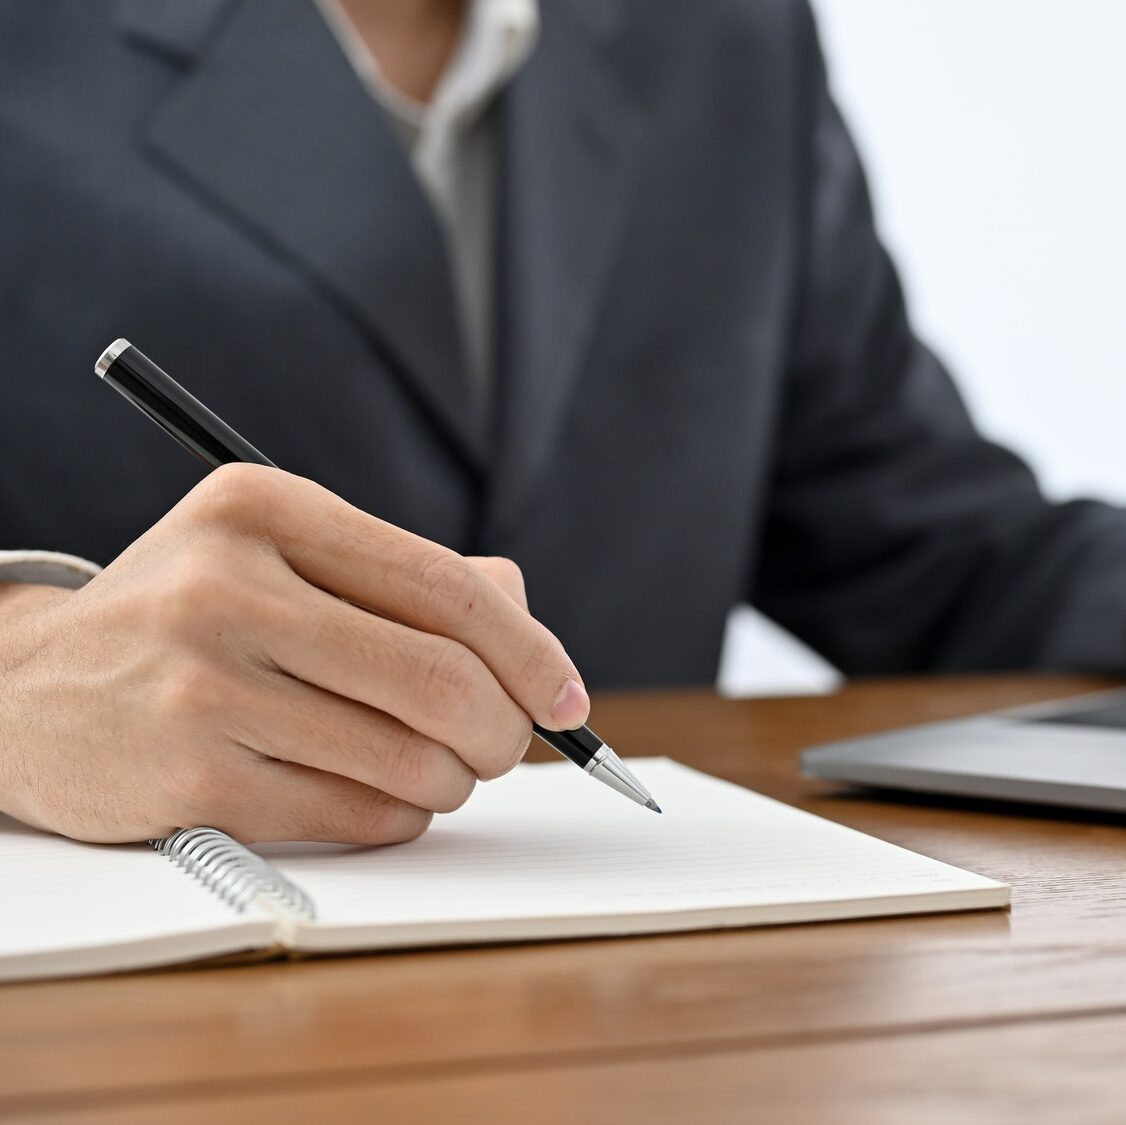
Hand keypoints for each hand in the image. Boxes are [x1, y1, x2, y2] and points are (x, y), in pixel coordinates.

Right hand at [0, 465, 588, 843]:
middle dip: (503, 728)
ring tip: (442, 770)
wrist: (31, 690)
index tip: (567, 695)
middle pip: (440, 677)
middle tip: (506, 743)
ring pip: (408, 756)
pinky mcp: (190, 778)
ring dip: (454, 778)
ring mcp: (205, 684)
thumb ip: (407, 578)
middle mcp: (231, 586)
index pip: (447, 586)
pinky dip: (402, 815)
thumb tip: (526, 623)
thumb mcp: (281, 555)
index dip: (531, 650)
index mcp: (269, 509)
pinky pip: (357, 813)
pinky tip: (389, 799)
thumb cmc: (189, 618)